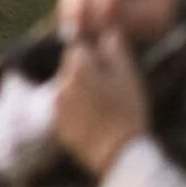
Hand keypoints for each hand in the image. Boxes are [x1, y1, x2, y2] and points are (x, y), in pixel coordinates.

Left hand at [55, 27, 147, 176]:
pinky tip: (95, 118)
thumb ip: (114, 47)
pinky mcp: (57, 124)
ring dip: (80, 89)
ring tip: (103, 105)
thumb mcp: (128, 75)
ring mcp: (57, 105)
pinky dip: (76, 108)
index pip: (78, 45)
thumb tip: (106, 31)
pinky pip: (65, 107)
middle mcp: (61, 82)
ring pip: (68, 86)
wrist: (119, 154)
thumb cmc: (128, 111)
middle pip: (71, 65)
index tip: (102, 59)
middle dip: (86, 69)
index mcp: (78, 66)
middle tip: (108, 86)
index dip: (91, 50)